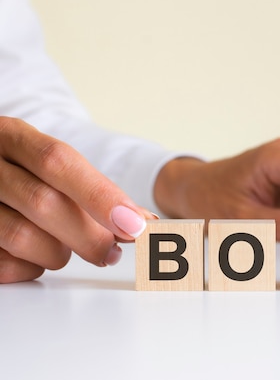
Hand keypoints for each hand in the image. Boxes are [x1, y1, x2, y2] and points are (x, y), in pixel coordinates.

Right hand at [0, 117, 149, 282]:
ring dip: (57, 253)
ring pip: (22, 237)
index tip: (135, 225)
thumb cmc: (19, 172)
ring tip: (65, 249)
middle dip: (88, 235)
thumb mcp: (45, 163)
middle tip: (112, 251)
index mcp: (11, 136)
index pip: (57, 161)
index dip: (100, 196)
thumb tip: (140, 221)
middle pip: (43, 202)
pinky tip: (35, 256)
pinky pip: (4, 264)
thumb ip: (91, 187)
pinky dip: (30, 267)